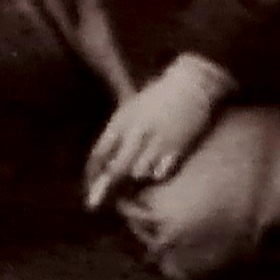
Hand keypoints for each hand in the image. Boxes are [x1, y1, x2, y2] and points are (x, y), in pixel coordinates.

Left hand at [84, 61, 225, 208]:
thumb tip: (103, 163)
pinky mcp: (176, 149)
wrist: (189, 84)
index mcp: (122, 120)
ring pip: (138, 173)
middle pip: (117, 169)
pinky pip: (159, 173)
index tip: (89, 186)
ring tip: (136, 173)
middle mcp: (137, 132)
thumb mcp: (129, 108)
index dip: (92, 173)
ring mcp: (157, 142)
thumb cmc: (156, 96)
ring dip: (134, 176)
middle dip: (109, 183)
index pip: (99, 153)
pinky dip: (155, 174)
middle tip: (104, 195)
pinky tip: (155, 168)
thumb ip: (116, 134)